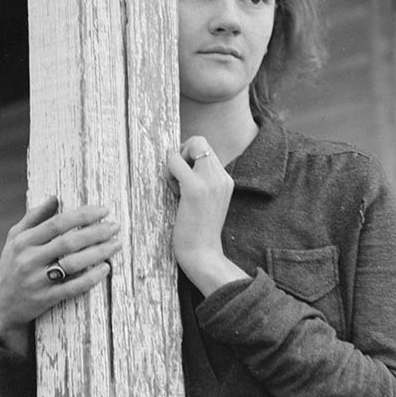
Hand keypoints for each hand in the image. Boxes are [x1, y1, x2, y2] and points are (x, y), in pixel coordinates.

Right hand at [0, 197, 121, 352]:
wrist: (1, 305)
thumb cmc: (13, 264)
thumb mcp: (15, 239)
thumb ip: (33, 217)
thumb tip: (55, 198)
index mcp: (23, 241)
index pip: (57, 223)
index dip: (83, 215)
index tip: (104, 210)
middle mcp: (29, 260)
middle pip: (69, 243)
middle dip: (96, 233)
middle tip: (116, 226)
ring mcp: (37, 281)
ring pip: (73, 264)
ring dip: (99, 253)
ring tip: (116, 244)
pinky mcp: (45, 299)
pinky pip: (73, 287)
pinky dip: (91, 278)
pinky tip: (106, 268)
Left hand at [166, 137, 245, 294]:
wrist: (203, 256)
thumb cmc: (198, 233)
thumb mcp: (207, 202)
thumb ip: (201, 182)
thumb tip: (181, 162)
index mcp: (226, 180)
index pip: (206, 148)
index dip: (189, 155)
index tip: (183, 177)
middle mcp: (222, 177)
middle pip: (199, 140)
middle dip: (182, 154)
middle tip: (177, 180)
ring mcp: (211, 182)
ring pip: (190, 146)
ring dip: (175, 163)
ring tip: (177, 189)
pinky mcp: (195, 189)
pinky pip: (176, 161)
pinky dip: (169, 172)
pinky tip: (174, 193)